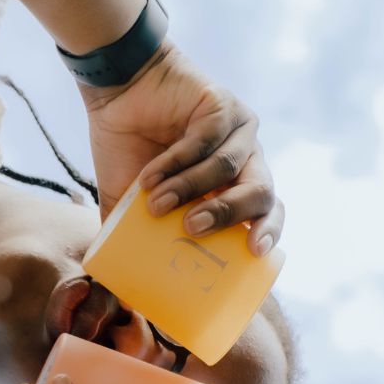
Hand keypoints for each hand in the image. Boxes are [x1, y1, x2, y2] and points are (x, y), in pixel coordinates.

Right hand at [80, 40, 284, 255]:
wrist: (115, 90)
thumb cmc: (127, 145)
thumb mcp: (127, 200)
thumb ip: (132, 237)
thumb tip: (121, 292)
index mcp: (234, 182)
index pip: (267, 210)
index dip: (267, 231)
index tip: (254, 252)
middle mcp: (245, 156)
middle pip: (261, 191)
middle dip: (229, 214)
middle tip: (195, 228)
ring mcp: (236, 128)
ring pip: (229, 168)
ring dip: (190, 190)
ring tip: (157, 205)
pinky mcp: (220, 105)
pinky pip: (205, 140)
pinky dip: (176, 163)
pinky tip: (149, 177)